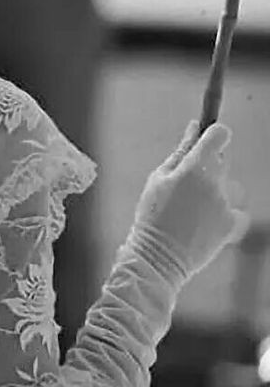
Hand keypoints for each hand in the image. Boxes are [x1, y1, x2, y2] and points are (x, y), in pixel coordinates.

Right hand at [133, 121, 249, 275]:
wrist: (159, 257)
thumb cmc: (152, 215)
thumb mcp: (157, 178)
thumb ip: (180, 152)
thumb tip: (194, 129)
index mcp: (194, 168)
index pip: (220, 135)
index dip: (213, 134)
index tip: (205, 138)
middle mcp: (215, 183)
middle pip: (222, 160)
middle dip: (207, 166)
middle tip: (185, 184)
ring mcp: (226, 204)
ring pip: (225, 185)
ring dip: (213, 190)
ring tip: (191, 208)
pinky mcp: (232, 223)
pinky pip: (232, 208)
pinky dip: (221, 212)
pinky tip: (202, 221)